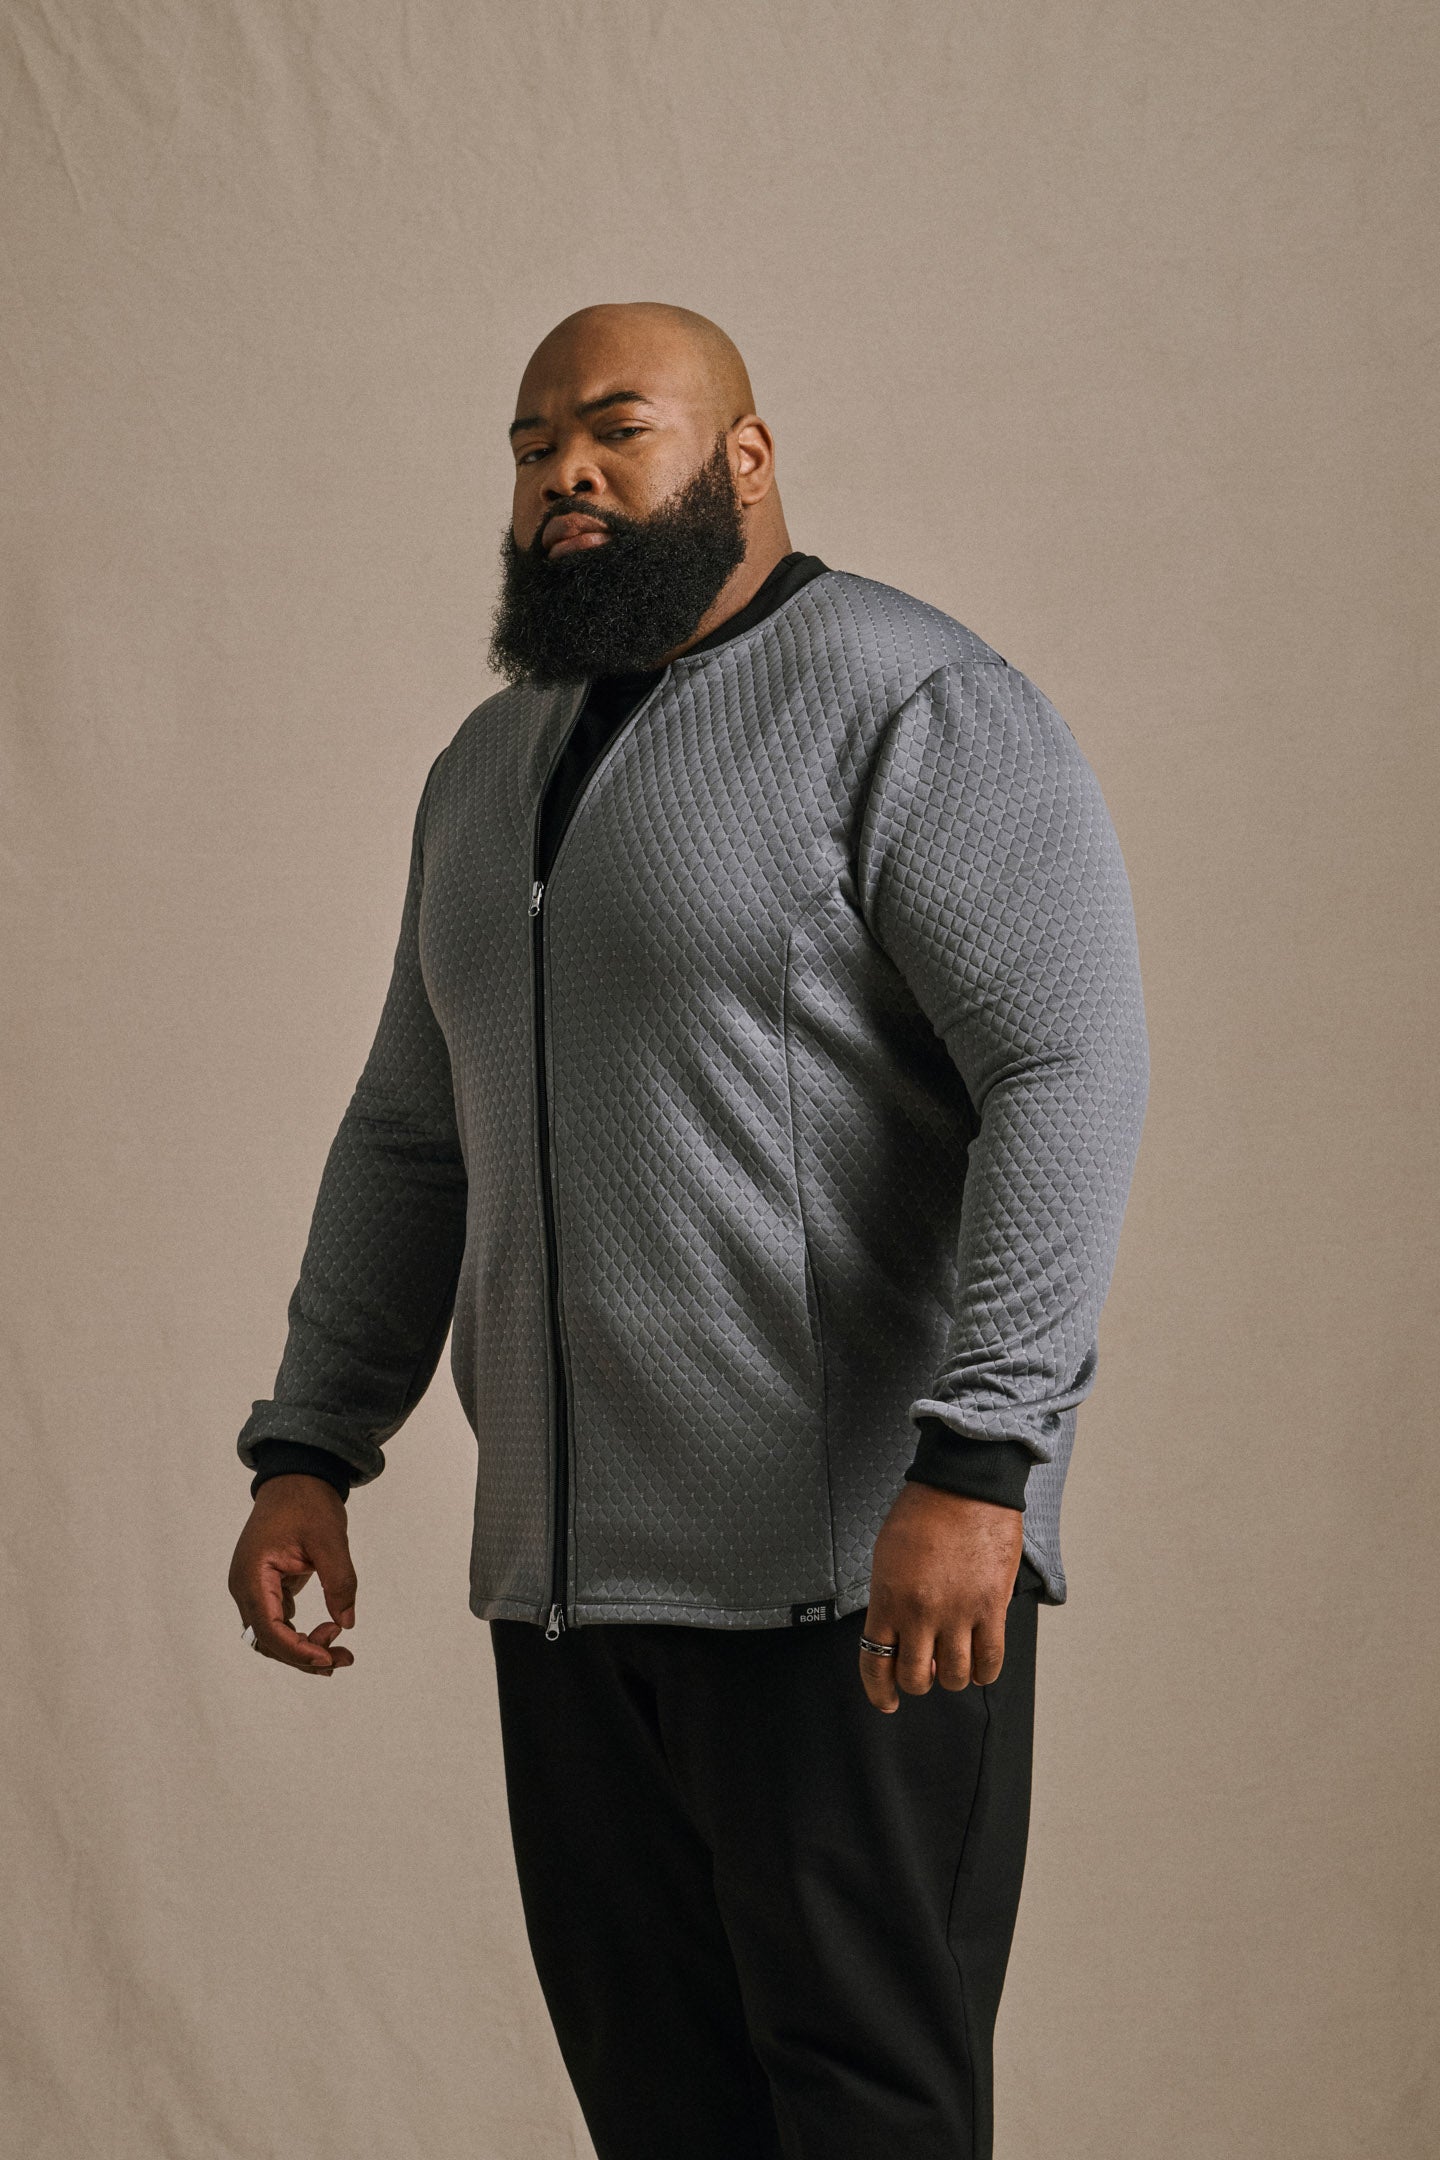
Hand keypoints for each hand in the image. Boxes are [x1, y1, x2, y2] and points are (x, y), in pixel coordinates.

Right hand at [228, 1474, 357, 1675]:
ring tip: (340, 1653)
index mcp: (252, 1575)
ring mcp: (253, 1588)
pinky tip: (328, 1632)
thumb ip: (339, 1580)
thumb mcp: (330, 1539)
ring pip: (271, 1635)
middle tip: (343, 1659)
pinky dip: (299, 1634)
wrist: (297, 1477)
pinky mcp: (265, 1587)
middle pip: (268, 1640)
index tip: (329, 1659)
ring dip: (302, 1648)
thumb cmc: (309, 1502)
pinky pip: (277, 1621)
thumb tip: (347, 1622)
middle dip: (304, 1655)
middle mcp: (245, 1586)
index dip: (298, 1650)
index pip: (269, 1629)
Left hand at [859, 1483, 1023, 1712]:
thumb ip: (889, 1598)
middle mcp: (920, 1613)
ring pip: (955, 1677)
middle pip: (917, 1677)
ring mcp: (958, 1612)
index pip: (875, 1662)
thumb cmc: (924, 1512)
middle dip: (919, 1681)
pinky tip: (981, 1665)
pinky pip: (990, 1660)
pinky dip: (985, 1672)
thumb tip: (897, 1633)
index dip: (879, 1690)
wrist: (964, 1484)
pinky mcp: (991, 1607)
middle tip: (926, 1670)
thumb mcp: (887, 1556)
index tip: (886, 1701)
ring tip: (955, 1662)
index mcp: (888, 1598)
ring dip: (953, 1677)